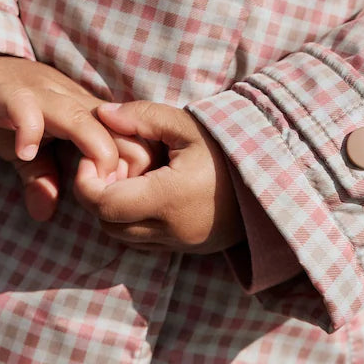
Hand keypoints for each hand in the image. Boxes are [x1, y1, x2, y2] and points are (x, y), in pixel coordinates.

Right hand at [0, 56, 117, 220]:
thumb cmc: (1, 109)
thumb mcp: (25, 147)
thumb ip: (40, 175)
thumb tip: (44, 214)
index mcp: (80, 110)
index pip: (123, 133)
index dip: (132, 162)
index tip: (127, 195)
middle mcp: (66, 98)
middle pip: (110, 124)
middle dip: (121, 158)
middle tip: (114, 195)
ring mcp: (37, 92)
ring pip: (76, 113)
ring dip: (90, 143)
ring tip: (88, 181)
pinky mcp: (4, 92)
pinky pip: (23, 106)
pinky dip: (29, 128)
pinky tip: (25, 151)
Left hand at [73, 101, 244, 253]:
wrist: (275, 174)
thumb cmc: (230, 144)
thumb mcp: (187, 124)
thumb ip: (142, 117)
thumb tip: (102, 115)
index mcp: (170, 197)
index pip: (104, 204)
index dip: (88, 182)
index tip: (96, 157)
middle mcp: (173, 229)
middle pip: (108, 225)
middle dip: (100, 196)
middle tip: (114, 165)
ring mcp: (182, 243)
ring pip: (124, 237)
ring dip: (118, 210)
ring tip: (135, 177)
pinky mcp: (189, 248)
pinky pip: (145, 242)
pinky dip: (136, 221)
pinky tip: (151, 191)